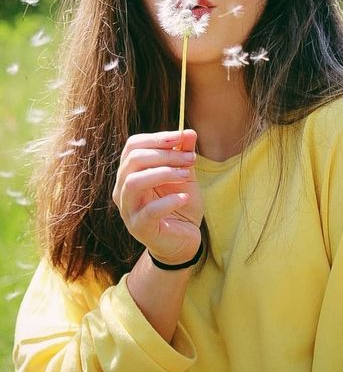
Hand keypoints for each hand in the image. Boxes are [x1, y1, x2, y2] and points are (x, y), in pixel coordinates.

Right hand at [113, 129, 202, 264]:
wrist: (183, 239)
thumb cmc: (180, 204)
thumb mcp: (185, 175)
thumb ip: (184, 154)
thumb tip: (189, 132)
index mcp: (130, 172)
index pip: (132, 146)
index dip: (157, 138)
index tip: (182, 137)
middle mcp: (122, 189)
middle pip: (133, 160)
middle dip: (165, 155)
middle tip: (191, 159)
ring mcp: (128, 210)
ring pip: (134, 182)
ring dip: (164, 173)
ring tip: (186, 174)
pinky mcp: (140, 228)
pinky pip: (150, 210)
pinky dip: (169, 201)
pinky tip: (184, 197)